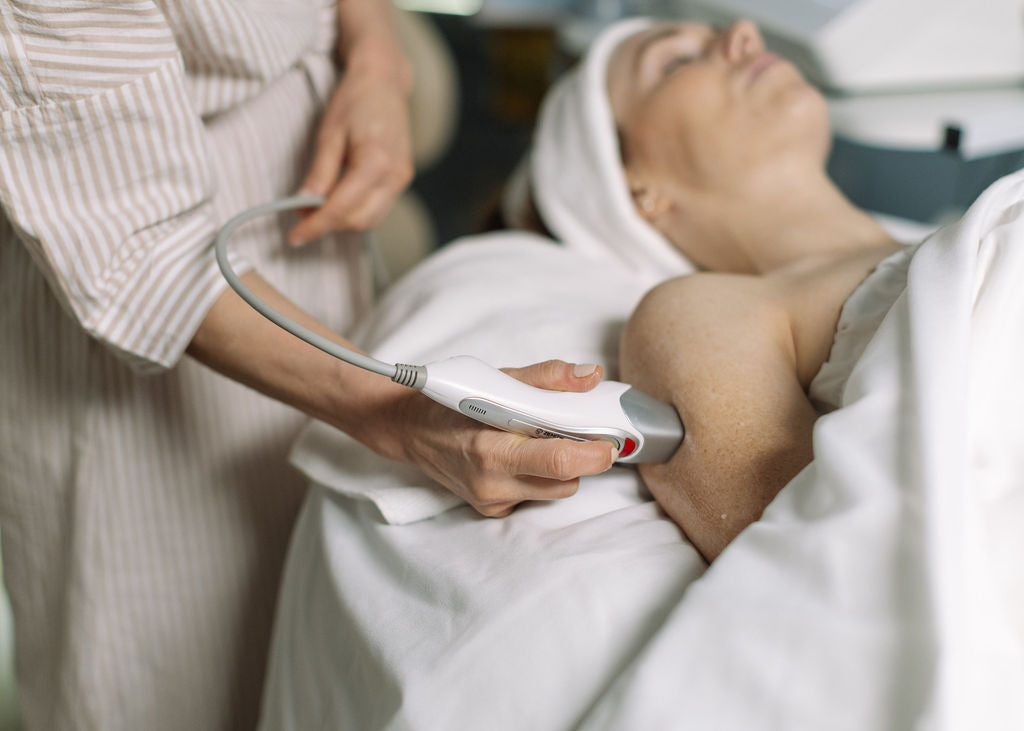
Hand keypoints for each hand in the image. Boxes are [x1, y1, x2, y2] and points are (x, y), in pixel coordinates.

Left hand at [288, 70, 412, 243]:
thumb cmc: (356, 99)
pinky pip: (378, 208)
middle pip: (358, 221)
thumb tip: (304, 204)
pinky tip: (337, 201)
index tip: (294, 236)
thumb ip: (320, 173)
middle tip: (301, 218)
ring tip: (317, 209)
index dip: (315, 226)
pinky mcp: (402, 179)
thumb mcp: (329, 133)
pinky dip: (356, 212)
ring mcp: (402, 179)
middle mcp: (395, 176)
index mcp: (376, 161)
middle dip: (328, 226)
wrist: (384, 82)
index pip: (341, 208)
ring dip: (342, 222)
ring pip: (370, 220)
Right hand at [363, 360, 618, 516]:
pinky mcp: (490, 509)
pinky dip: (537, 478)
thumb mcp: (496, 379)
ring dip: (559, 469)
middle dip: (579, 459)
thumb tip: (590, 376)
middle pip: (566, 483)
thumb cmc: (448, 401)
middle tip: (574, 432)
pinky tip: (518, 457)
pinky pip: (533, 497)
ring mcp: (490, 500)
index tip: (611, 442)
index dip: (594, 454)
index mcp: (492, 449)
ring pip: (554, 492)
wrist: (405, 427)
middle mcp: (491, 482)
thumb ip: (547, 378)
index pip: (559, 462)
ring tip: (538, 440)